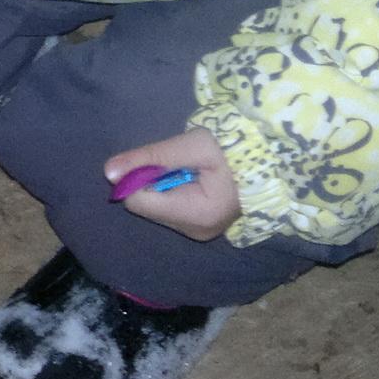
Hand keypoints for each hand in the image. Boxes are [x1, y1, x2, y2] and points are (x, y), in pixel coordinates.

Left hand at [105, 127, 240, 241]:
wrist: (269, 159)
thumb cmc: (232, 148)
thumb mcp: (190, 144)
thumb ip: (149, 156)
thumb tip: (108, 171)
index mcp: (197, 213)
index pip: (138, 201)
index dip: (137, 178)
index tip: (155, 161)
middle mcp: (196, 231)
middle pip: (146, 208)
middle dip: (151, 183)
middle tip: (177, 165)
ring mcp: (201, 234)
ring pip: (157, 210)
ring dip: (163, 189)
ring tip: (189, 172)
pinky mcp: (202, 229)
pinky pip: (172, 212)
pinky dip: (173, 195)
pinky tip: (192, 182)